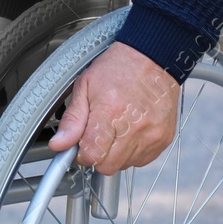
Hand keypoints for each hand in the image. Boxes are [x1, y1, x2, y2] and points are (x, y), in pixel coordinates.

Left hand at [47, 42, 178, 173]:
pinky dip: (132, 151)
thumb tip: (59, 145)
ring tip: (116, 127)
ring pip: (124, 165)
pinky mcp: (163, 139)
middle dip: (97, 155)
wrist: (152, 57)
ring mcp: (151, 135)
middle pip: (107, 166)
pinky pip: (142, 160)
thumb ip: (72, 119)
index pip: (91, 155)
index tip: (82, 143)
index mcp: (110, 112)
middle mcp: (134, 127)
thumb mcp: (85, 86)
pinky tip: (130, 130)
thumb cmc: (118, 67)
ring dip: (115, 153)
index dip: (82, 152)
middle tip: (97, 134)